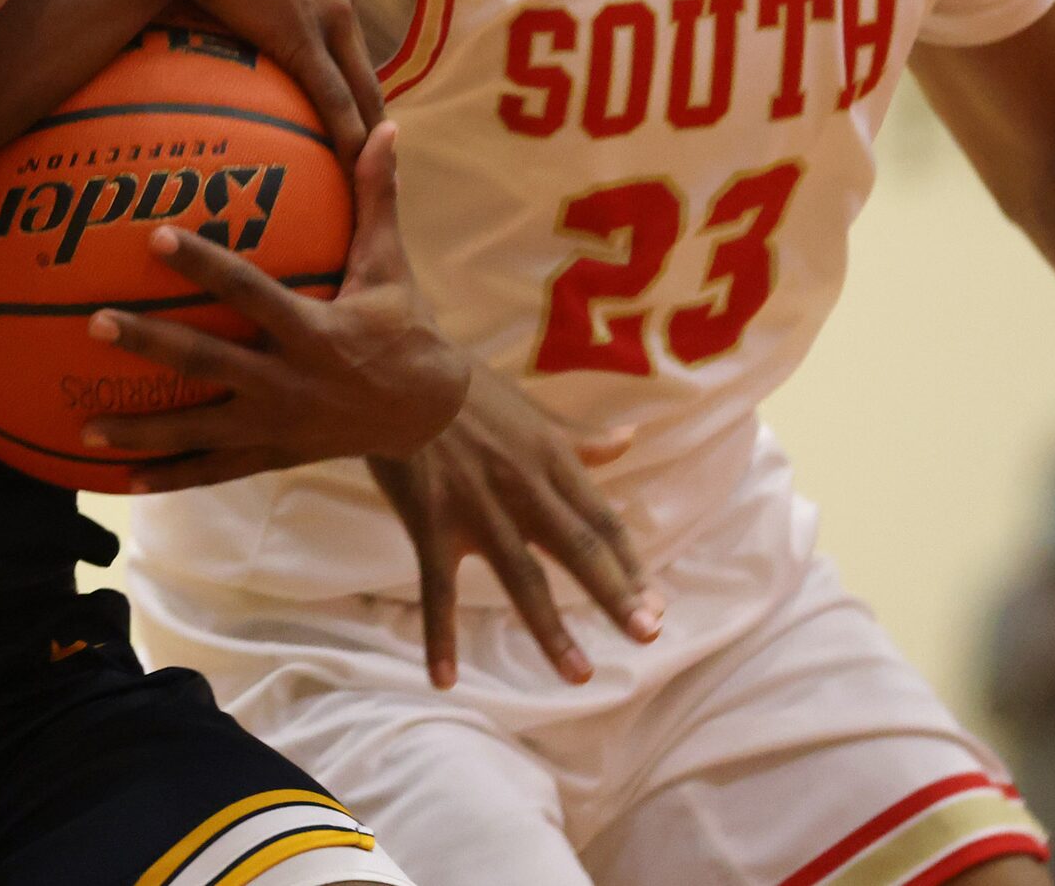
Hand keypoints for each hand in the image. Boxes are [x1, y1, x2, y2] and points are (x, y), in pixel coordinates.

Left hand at [81, 124, 467, 484]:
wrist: (427, 415)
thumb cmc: (401, 327)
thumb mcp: (391, 266)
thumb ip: (377, 197)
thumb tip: (387, 126)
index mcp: (315, 331)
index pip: (249, 290)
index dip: (204, 263)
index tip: (156, 236)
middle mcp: (290, 382)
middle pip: (208, 362)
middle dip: (150, 343)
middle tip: (94, 323)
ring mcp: (277, 425)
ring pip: (200, 428)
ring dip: (142, 429)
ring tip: (84, 426)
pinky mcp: (272, 455)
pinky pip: (213, 471)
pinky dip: (170, 477)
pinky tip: (122, 481)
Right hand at [155, 0, 381, 157]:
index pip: (345, 29)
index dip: (349, 66)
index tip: (349, 97)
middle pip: (363, 66)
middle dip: (372, 108)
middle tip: (373, 150)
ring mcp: (327, 19)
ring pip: (361, 89)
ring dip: (370, 132)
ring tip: (370, 171)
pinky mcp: (304, 42)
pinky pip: (336, 101)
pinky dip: (348, 138)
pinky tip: (352, 168)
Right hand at [367, 369, 660, 689]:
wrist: (397, 376)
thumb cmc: (464, 388)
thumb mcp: (530, 409)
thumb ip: (579, 437)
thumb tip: (629, 440)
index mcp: (550, 461)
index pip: (601, 521)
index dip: (630, 564)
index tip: (657, 603)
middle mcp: (524, 490)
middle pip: (579, 549)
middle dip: (616, 595)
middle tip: (649, 635)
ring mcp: (478, 511)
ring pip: (523, 578)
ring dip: (552, 630)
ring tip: (580, 674)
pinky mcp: (432, 524)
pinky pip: (438, 591)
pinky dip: (440, 637)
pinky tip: (446, 679)